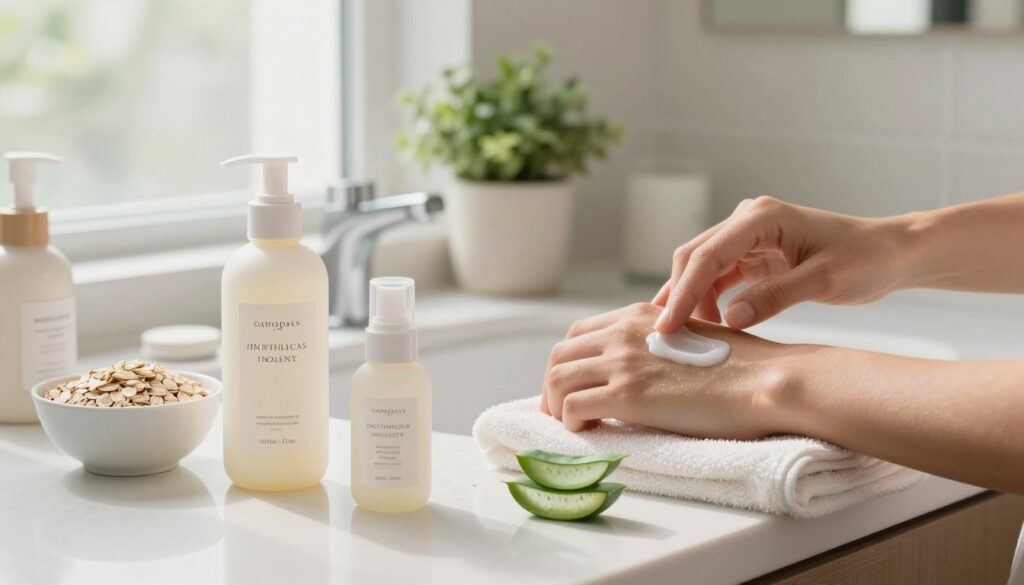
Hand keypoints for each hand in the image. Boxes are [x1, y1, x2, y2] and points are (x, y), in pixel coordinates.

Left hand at [540, 303, 795, 437]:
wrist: (765, 380)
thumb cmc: (743, 366)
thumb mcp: (691, 337)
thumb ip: (659, 344)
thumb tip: (646, 369)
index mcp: (638, 315)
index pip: (580, 333)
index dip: (569, 360)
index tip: (572, 383)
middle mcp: (623, 333)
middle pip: (560, 354)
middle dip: (552, 383)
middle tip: (559, 408)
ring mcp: (622, 363)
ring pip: (557, 379)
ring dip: (555, 404)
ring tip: (570, 424)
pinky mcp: (627, 396)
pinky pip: (572, 407)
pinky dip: (570, 422)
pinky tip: (587, 432)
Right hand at [651, 196, 914, 332]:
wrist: (891, 254)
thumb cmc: (866, 259)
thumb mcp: (825, 280)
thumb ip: (776, 297)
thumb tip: (730, 318)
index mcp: (762, 217)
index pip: (708, 255)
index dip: (683, 292)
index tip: (667, 326)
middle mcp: (748, 221)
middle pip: (694, 258)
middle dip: (678, 297)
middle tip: (666, 339)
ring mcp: (748, 238)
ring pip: (702, 270)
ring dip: (691, 301)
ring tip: (686, 339)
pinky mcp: (753, 256)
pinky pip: (718, 279)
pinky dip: (707, 302)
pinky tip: (705, 328)